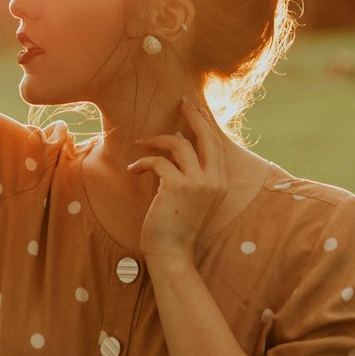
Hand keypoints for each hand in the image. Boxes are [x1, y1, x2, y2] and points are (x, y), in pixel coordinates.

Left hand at [127, 97, 227, 264]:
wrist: (171, 253)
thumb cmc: (176, 225)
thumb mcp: (191, 196)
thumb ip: (190, 171)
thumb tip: (179, 139)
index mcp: (220, 183)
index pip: (216, 144)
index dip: (205, 124)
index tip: (195, 109)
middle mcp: (214, 180)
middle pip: (206, 137)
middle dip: (193, 116)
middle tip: (182, 102)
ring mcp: (198, 183)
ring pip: (179, 144)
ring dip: (157, 140)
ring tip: (142, 144)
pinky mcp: (178, 186)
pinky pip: (158, 161)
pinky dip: (143, 162)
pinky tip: (133, 170)